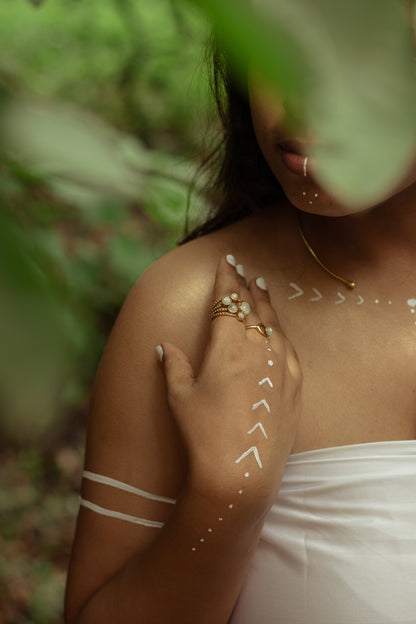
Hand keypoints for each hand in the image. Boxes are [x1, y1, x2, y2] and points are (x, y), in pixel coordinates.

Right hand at [157, 255, 302, 517]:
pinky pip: (290, 347)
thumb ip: (174, 365)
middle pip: (253, 307)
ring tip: (262, 288)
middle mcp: (259, 349)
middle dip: (246, 285)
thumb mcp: (181, 397)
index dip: (227, 279)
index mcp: (228, 346)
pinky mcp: (295, 385)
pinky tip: (279, 329)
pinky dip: (282, 331)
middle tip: (243, 268)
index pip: (228, 301)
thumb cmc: (204, 434)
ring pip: (275, 324)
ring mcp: (281, 366)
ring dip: (267, 303)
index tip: (226, 261)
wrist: (241, 472)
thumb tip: (165, 345)